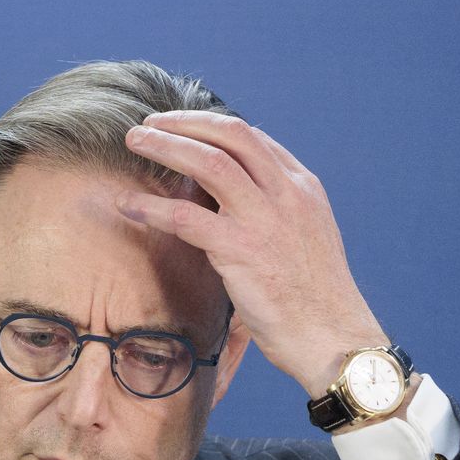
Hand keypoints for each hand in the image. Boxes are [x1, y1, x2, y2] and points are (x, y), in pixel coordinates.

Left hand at [115, 111, 387, 398]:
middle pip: (231, 136)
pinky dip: (152, 206)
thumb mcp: (302, 239)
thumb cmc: (312, 298)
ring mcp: (265, 219)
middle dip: (185, 123)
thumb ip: (271, 213)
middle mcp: (287, 193)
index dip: (211, 127)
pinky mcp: (242, 250)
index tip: (180, 127)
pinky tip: (126, 204)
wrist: (332, 336)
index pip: (254, 139)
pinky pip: (186, 217)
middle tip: (148, 124)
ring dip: (165, 146)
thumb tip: (227, 203)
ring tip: (133, 141)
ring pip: (209, 163)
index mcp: (302, 188)